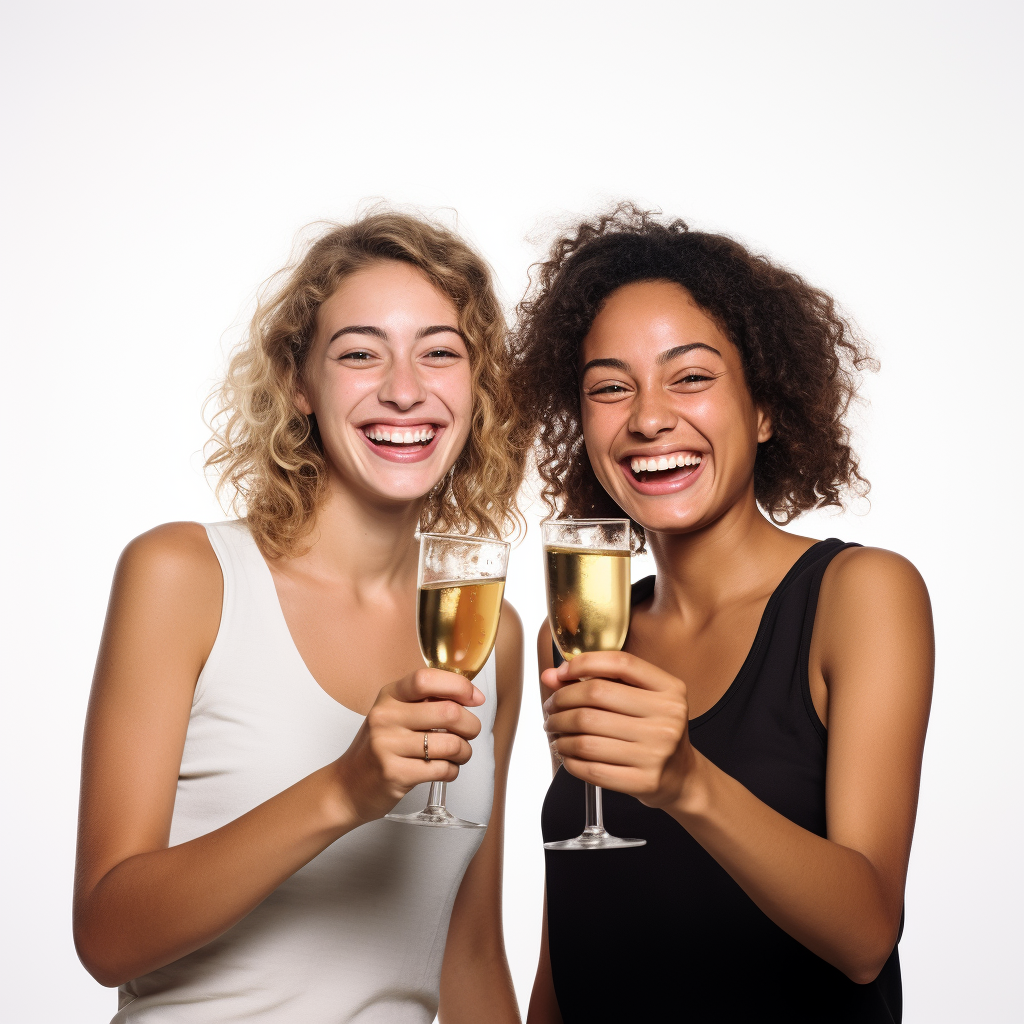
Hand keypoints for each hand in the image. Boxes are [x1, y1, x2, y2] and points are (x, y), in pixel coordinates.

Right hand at [334, 668, 483, 823]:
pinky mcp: (395, 774)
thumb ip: (424, 702)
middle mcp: (386, 717)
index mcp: (389, 696)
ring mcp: (388, 746)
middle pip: (448, 712)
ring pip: (450, 744)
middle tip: (470, 731)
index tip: (474, 697)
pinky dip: (453, 770)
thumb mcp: (394, 714)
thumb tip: (469, 694)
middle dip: (471, 724)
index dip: (458, 686)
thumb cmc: (379, 747)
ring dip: (465, 751)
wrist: (348, 785)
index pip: (426, 679)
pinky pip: (442, 769)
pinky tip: (446, 769)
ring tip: (459, 754)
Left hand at [541, 651, 694, 808]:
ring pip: (586, 736)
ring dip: (560, 733)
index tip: (561, 672)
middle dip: (561, 701)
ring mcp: (657, 751)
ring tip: (555, 732)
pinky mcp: (644, 781)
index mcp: (669, 689)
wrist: (680, 775)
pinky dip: (570, 760)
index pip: (621, 663)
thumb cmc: (653, 730)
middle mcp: (667, 717)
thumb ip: (599, 680)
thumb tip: (550, 675)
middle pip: (595, 696)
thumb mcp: (640, 698)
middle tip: (551, 708)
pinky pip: (591, 768)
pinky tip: (567, 754)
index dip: (584, 662)